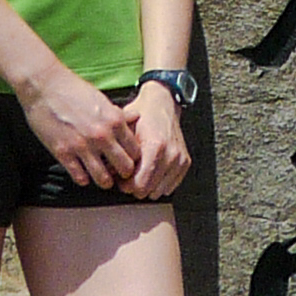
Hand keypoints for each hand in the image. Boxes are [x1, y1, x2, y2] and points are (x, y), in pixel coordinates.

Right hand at [16, 64, 139, 188]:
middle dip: (122, 172)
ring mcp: (82, 146)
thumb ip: (118, 114)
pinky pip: (80, 177)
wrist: (43, 86)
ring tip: (100, 176)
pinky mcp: (63, 153)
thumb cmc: (73, 90)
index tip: (126, 159)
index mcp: (114, 120)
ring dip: (104, 180)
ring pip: (104, 178)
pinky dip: (83, 179)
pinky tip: (82, 173)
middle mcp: (102, 135)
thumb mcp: (101, 99)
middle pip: (125, 167)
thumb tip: (136, 118)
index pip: (135, 150)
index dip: (132, 158)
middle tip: (116, 172)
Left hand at [124, 83, 191, 199]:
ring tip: (141, 170)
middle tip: (129, 174)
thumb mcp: (126, 130)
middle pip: (148, 191)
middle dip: (136, 186)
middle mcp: (171, 155)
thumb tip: (110, 172)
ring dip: (148, 185)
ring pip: (159, 192)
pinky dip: (160, 182)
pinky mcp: (185, 162)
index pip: (139, 185)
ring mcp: (180, 160)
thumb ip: (118, 153)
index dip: (125, 184)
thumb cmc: (143, 115)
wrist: (162, 103)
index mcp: (155, 147)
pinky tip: (153, 169)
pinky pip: (169, 186)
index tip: (121, 177)